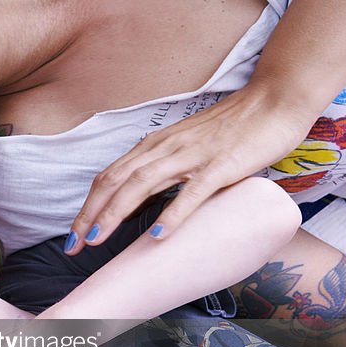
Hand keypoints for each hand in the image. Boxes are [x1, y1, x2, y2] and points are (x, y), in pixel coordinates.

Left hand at [65, 84, 310, 253]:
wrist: (273, 101)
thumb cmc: (230, 130)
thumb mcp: (184, 149)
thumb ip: (161, 172)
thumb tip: (136, 202)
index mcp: (153, 146)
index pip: (109, 177)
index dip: (87, 206)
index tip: (72, 235)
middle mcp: (164, 148)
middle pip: (115, 181)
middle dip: (89, 214)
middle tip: (71, 245)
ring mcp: (191, 155)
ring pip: (141, 184)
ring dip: (114, 213)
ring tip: (96, 239)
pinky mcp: (221, 165)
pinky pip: (191, 191)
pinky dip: (171, 214)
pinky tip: (157, 236)